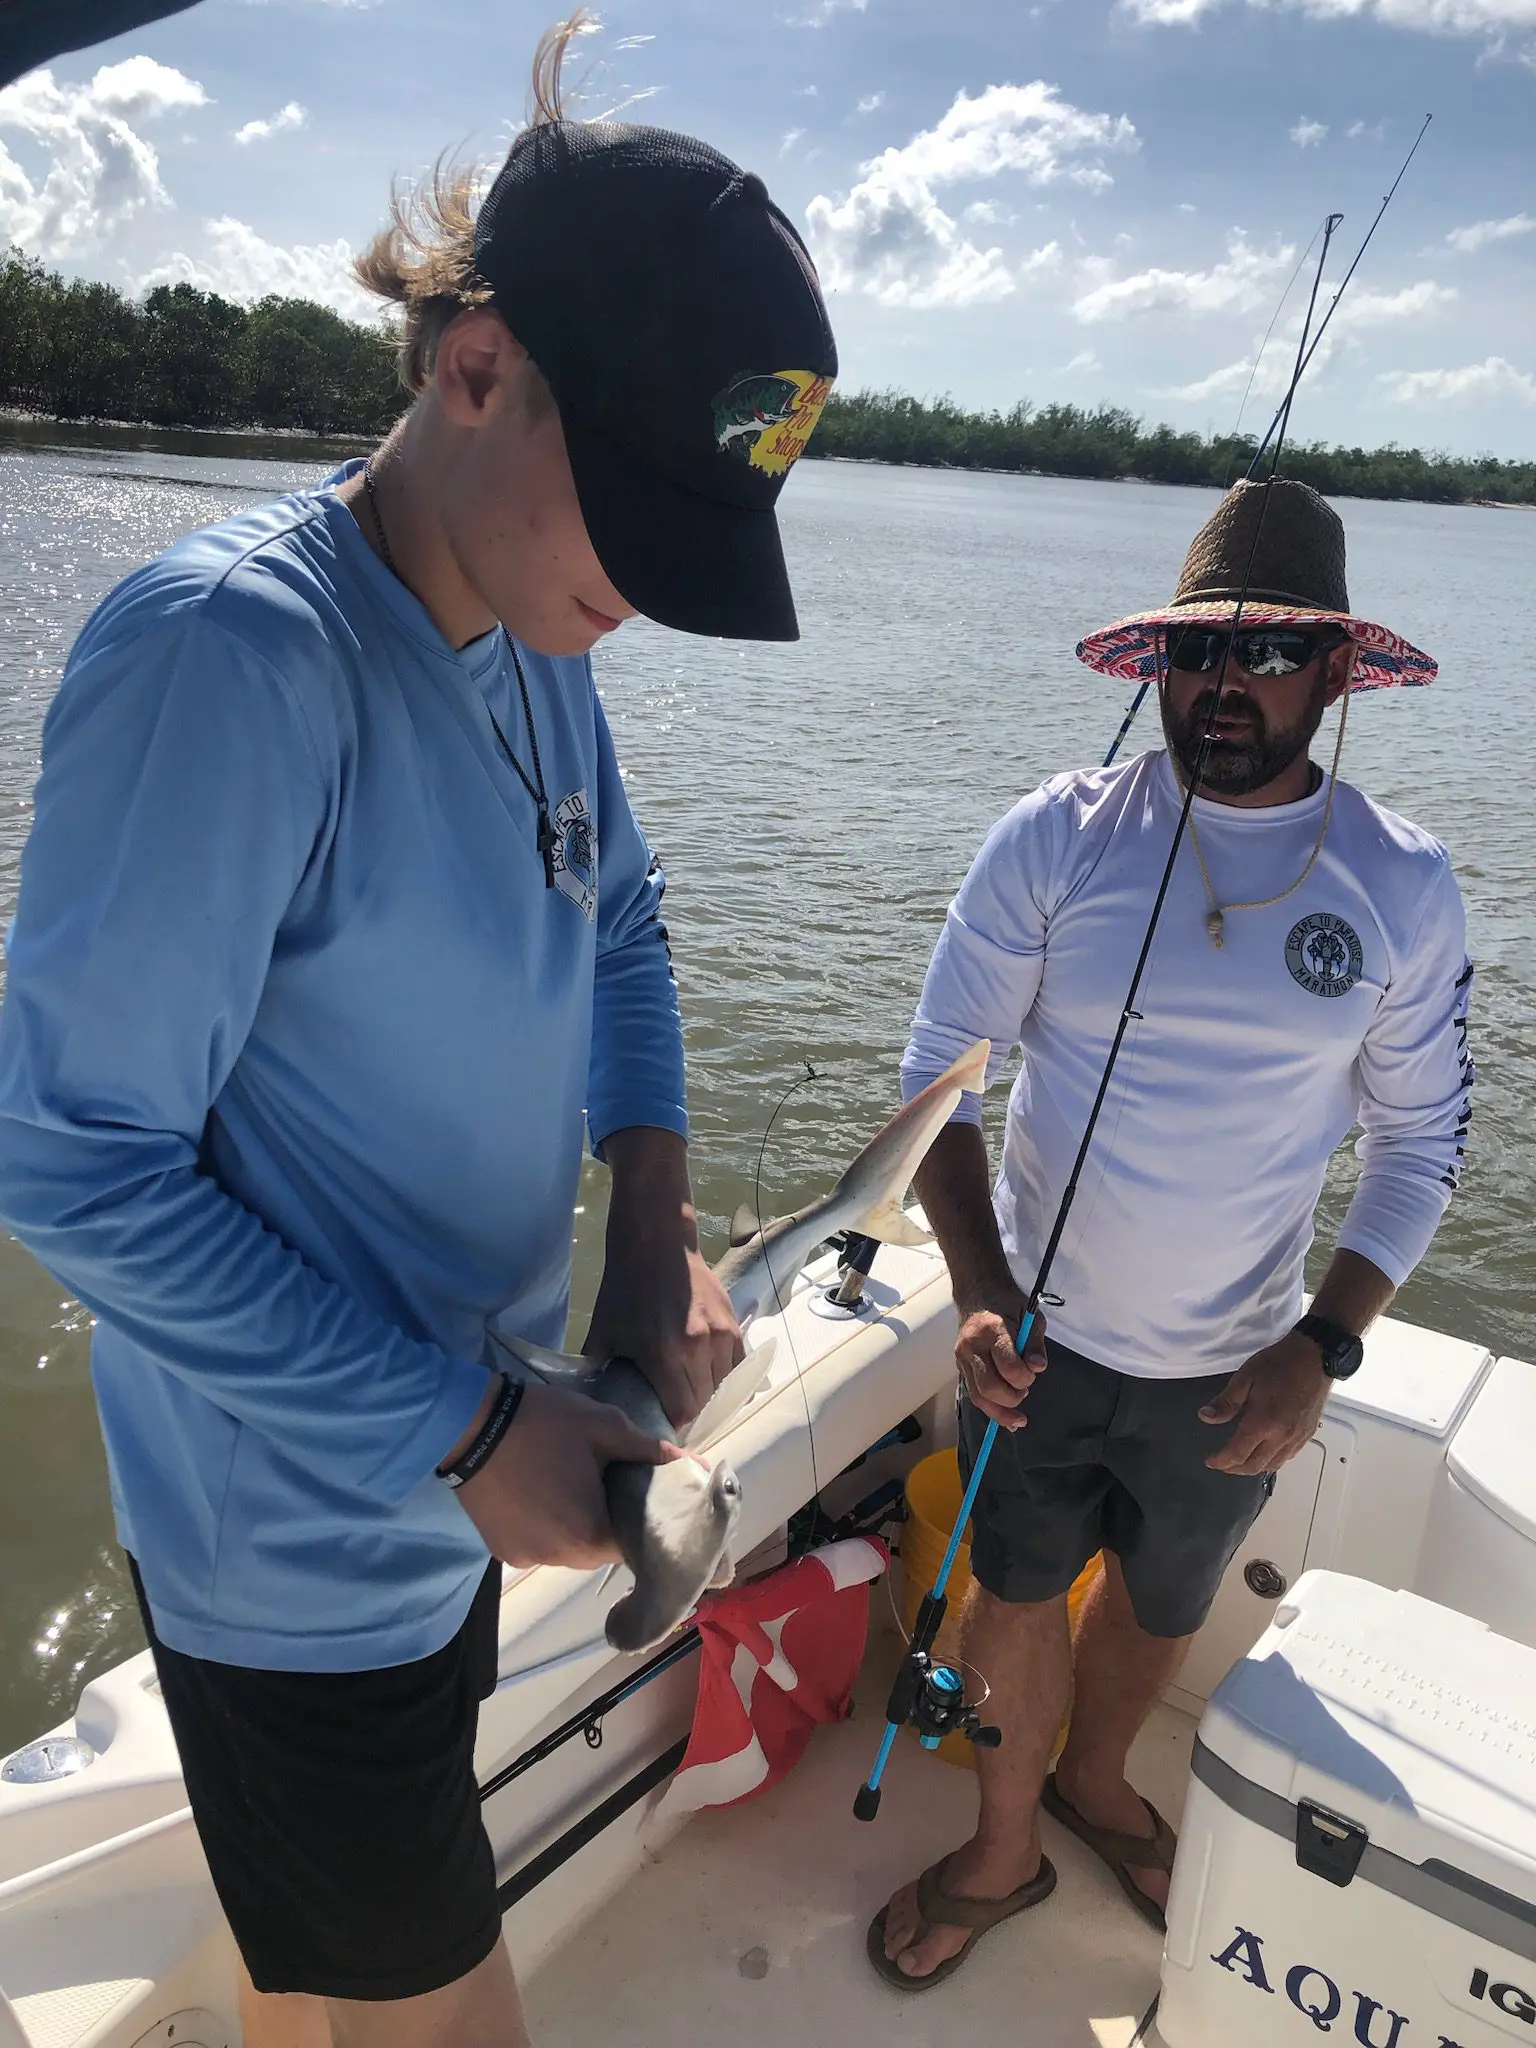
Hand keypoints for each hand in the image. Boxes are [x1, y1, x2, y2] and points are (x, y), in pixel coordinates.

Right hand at [452, 1379, 677, 1569]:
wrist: (469, 1425)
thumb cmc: (544, 1425)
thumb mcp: (604, 1426)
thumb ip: (649, 1450)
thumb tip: (690, 1464)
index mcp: (590, 1536)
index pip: (633, 1544)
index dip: (642, 1521)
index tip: (641, 1496)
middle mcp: (559, 1559)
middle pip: (600, 1550)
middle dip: (609, 1521)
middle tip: (607, 1483)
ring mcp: (526, 1558)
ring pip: (568, 1550)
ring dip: (576, 1525)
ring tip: (571, 1486)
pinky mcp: (501, 1552)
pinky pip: (538, 1545)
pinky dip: (545, 1527)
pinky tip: (540, 1495)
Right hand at [954, 1279, 1047, 1430]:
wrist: (978, 1291)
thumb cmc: (1008, 1303)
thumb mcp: (1030, 1316)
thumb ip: (1034, 1344)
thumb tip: (1037, 1368)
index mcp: (992, 1329)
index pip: (1008, 1366)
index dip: (1024, 1377)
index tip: (1033, 1373)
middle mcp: (972, 1345)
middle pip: (989, 1386)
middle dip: (1012, 1398)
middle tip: (1025, 1391)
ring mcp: (962, 1356)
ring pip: (978, 1396)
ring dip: (1000, 1411)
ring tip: (1018, 1418)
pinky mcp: (960, 1365)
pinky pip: (973, 1393)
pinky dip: (990, 1408)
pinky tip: (1005, 1416)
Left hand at [1199, 1332, 1330, 1475]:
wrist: (1314, 1357)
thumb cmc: (1278, 1364)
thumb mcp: (1245, 1378)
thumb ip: (1226, 1402)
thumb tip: (1206, 1417)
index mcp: (1264, 1422)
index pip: (1237, 1453)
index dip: (1220, 1461)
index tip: (1209, 1461)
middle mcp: (1282, 1436)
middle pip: (1254, 1466)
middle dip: (1233, 1469)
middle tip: (1220, 1464)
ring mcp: (1297, 1438)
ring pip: (1272, 1466)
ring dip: (1252, 1468)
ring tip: (1238, 1462)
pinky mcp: (1307, 1435)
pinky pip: (1286, 1458)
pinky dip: (1270, 1462)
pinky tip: (1263, 1454)